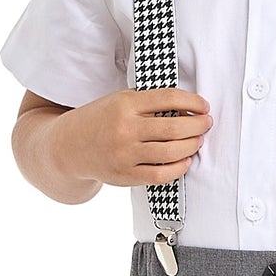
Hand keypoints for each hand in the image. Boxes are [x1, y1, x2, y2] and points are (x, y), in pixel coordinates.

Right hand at [56, 86, 211, 188]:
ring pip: (171, 152)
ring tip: (197, 141)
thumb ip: (148, 103)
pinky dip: (179, 168)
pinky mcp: (126, 175)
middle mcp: (125, 129)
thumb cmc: (100, 120)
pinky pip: (161, 175)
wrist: (69, 146)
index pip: (168, 99)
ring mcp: (125, 154)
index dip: (192, 102)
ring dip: (191, 146)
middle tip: (206, 124)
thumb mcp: (119, 101)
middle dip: (198, 126)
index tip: (204, 106)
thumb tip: (187, 110)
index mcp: (124, 105)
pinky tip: (185, 160)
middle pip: (174, 128)